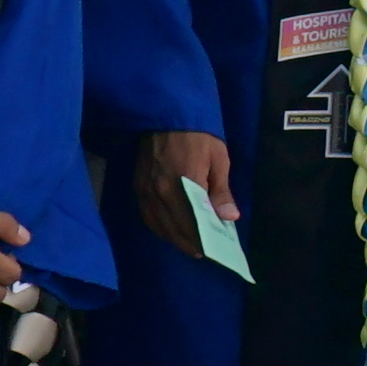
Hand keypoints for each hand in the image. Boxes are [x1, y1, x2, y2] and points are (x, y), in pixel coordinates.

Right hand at [128, 133, 235, 260]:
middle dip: (187, 242)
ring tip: (186, 244)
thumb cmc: (198, 135)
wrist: (167, 113)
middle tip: (199, 252)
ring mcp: (145, 189)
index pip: (191, 222)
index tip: (209, 251)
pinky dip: (157, 226)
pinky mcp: (137, 185)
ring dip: (171, 237)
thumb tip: (229, 217)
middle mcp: (160, 192)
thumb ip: (221, 190)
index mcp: (183, 184)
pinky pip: (146, 214)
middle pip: (173, 227)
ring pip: (157, 224)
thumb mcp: (218, 158)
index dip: (200, 239)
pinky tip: (167, 229)